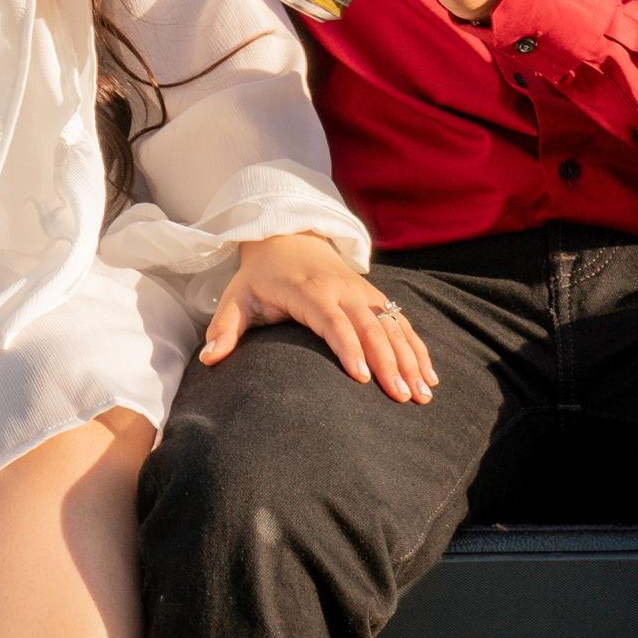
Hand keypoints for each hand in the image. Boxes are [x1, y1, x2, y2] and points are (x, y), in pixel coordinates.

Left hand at [201, 234, 437, 402]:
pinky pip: (401, 322)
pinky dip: (417, 347)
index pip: (332, 320)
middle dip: (388, 361)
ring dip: (409, 358)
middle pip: (369, 326)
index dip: (348, 347)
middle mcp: (340, 289)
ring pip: (391, 325)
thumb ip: (225, 327)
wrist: (286, 239)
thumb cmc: (259, 278)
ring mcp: (361, 292)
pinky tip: (429, 376)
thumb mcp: (236, 297)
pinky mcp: (374, 297)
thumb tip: (209, 358)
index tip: (363, 378)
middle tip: (401, 397)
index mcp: (307, 290)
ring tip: (422, 394)